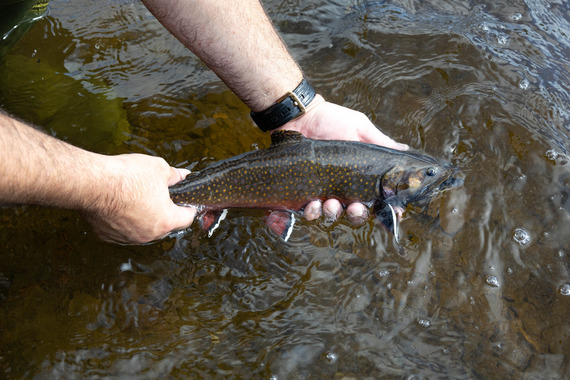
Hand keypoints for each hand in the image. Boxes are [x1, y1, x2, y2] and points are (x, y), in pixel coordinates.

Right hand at [83, 154, 195, 243]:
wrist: (93, 183)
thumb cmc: (128, 176)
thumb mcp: (159, 168)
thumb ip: (174, 176)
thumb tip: (182, 176)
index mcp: (166, 220)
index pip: (186, 219)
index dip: (188, 208)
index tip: (186, 202)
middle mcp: (149, 234)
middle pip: (164, 226)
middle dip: (164, 212)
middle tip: (159, 196)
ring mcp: (127, 238)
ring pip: (142, 229)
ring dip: (143, 218)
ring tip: (136, 198)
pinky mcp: (108, 236)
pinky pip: (121, 229)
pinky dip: (122, 220)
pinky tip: (118, 205)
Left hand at [279, 95, 408, 223]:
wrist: (300, 116)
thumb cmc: (331, 120)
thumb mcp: (360, 128)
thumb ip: (381, 142)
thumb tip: (405, 150)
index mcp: (361, 175)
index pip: (377, 198)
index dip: (386, 209)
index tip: (393, 213)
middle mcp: (344, 187)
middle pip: (357, 213)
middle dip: (358, 214)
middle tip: (355, 207)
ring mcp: (324, 191)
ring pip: (334, 214)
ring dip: (334, 213)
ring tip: (330, 203)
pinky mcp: (304, 192)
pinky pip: (310, 211)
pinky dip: (312, 211)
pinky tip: (313, 203)